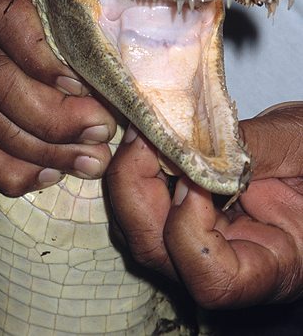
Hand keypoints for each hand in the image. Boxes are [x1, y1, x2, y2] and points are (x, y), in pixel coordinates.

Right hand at [0, 0, 115, 195]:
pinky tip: (53, 176)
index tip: (85, 84)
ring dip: (42, 151)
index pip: (10, 23)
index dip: (43, 59)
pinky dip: (12, 171)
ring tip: (91, 160)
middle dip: (55, 119)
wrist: (65, 15)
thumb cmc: (94, 8)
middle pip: (0, 85)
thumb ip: (122, 13)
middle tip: (103, 130)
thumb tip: (152, 58)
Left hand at [107, 103, 302, 307]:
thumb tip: (190, 140)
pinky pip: (141, 204)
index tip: (192, 181)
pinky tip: (149, 139)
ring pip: (137, 227)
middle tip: (147, 137)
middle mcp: (222, 260)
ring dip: (129, 177)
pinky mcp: (179, 214)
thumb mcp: (297, 148)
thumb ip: (252, 148)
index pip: (212, 281)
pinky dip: (134, 170)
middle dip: (136, 191)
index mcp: (271, 263)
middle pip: (156, 251)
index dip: (187, 232)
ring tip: (146, 132)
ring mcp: (195, 238)